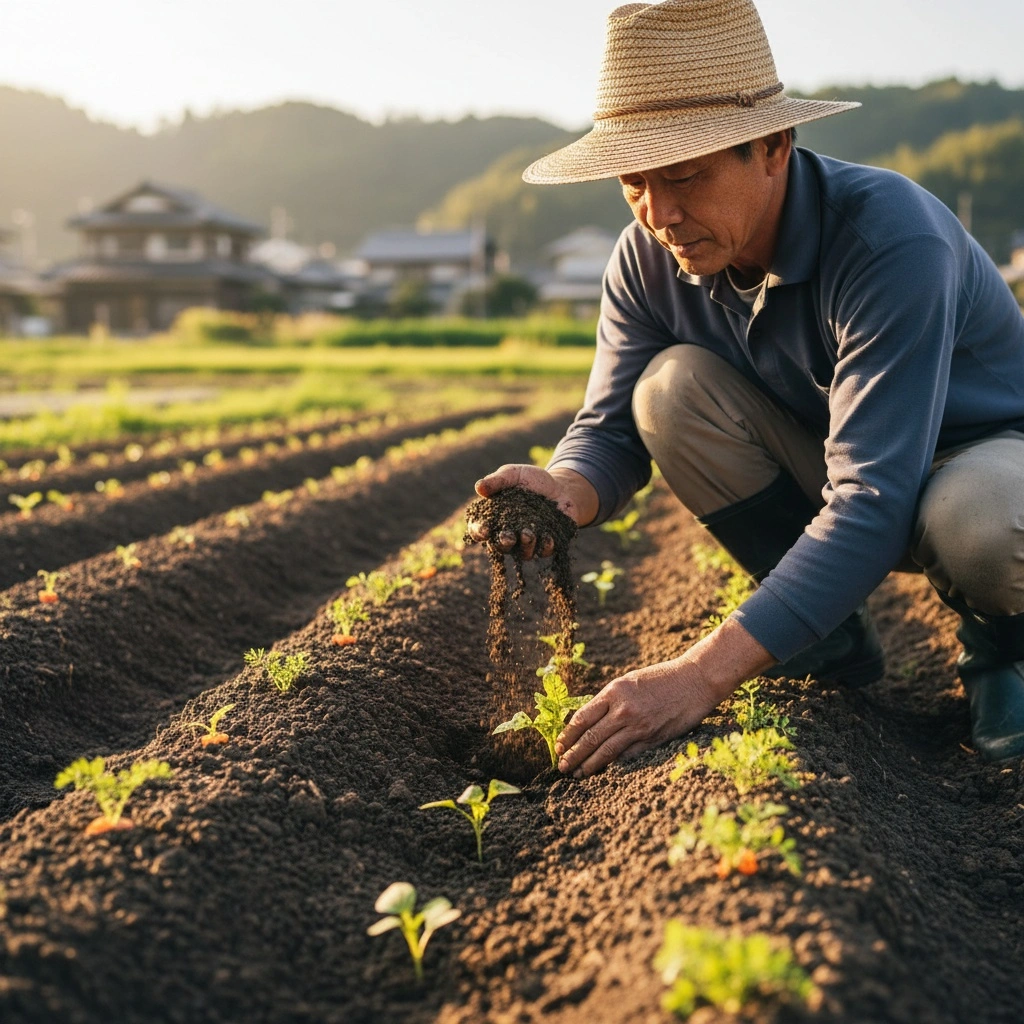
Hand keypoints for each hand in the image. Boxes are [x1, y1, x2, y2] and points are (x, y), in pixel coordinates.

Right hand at [466, 464, 596, 559]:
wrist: (562, 486)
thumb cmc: (532, 480)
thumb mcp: (514, 474)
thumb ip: (497, 480)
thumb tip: (479, 487)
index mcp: (495, 518)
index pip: (479, 529)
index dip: (478, 531)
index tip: (484, 529)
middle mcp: (509, 534)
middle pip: (500, 546)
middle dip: (503, 542)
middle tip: (508, 537)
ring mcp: (528, 543)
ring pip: (523, 553)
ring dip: (525, 545)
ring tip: (528, 534)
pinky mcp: (547, 545)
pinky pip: (544, 552)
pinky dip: (545, 546)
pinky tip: (548, 538)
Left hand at [554, 657, 726, 776]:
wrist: (694, 680)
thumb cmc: (660, 678)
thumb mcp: (629, 681)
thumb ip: (609, 700)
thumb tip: (588, 722)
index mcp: (614, 691)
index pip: (583, 718)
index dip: (568, 734)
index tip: (559, 745)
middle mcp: (624, 710)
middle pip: (591, 738)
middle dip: (573, 754)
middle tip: (562, 766)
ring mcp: (640, 726)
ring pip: (607, 751)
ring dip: (590, 764)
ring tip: (578, 773)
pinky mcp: (654, 739)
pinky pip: (628, 755)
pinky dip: (614, 764)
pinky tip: (604, 770)